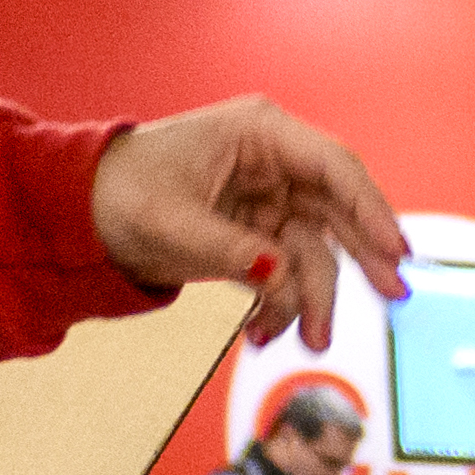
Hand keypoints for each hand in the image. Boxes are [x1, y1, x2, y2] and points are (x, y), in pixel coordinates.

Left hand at [97, 97, 410, 350]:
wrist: (81, 211)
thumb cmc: (120, 192)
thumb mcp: (171, 221)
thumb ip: (230, 249)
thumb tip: (279, 274)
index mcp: (259, 134)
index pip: (333, 167)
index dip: (370, 207)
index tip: (393, 250)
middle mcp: (275, 164)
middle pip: (339, 210)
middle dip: (362, 258)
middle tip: (391, 297)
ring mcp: (270, 201)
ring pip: (316, 252)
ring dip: (315, 298)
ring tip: (309, 341)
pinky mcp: (259, 236)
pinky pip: (289, 274)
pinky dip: (282, 304)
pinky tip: (265, 332)